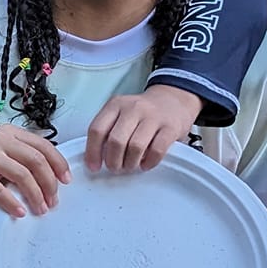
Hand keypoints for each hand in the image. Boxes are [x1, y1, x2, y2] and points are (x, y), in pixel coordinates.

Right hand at [0, 128, 71, 218]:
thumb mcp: (4, 161)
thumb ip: (24, 163)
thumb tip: (53, 181)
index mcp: (9, 133)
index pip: (42, 145)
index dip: (58, 163)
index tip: (66, 181)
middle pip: (36, 159)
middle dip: (49, 183)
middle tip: (53, 201)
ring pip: (22, 174)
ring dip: (35, 195)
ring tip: (40, 209)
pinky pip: (0, 189)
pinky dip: (13, 203)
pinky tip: (20, 212)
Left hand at [84, 84, 201, 172]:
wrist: (173, 100)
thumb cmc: (143, 112)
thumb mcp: (121, 113)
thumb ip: (108, 130)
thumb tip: (96, 157)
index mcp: (116, 104)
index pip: (97, 129)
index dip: (92, 152)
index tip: (94, 166)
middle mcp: (133, 108)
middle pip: (116, 140)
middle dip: (113, 161)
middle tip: (115, 167)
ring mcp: (153, 116)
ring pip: (135, 147)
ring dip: (130, 163)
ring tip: (130, 166)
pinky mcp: (170, 127)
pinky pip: (157, 150)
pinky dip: (149, 162)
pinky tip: (146, 164)